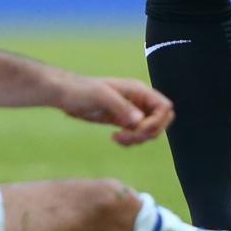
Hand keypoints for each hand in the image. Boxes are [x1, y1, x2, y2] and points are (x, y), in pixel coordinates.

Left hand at [58, 75, 172, 145]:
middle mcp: (139, 100)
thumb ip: (122, 107)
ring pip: (150, 130)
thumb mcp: (101, 95)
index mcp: (138, 90)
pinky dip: (131, 141)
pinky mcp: (123, 121)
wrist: (65, 94)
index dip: (157, 122)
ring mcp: (131, 111)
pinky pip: (137, 135)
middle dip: (148, 133)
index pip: (164, 107)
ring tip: (117, 138)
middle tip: (127, 135)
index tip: (137, 129)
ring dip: (137, 139)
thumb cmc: (81, 89)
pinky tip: (114, 139)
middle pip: (161, 121)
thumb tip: (140, 121)